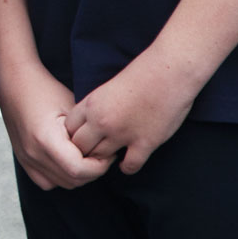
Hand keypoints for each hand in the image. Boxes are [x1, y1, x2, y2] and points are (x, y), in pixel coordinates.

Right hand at [0, 67, 113, 189]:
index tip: (107, 153)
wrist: (14, 80)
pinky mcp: (23, 158)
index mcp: (45, 139)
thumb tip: (104, 152)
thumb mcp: (71, 107)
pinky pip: (46, 182)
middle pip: (72, 180)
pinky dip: (60, 176)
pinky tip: (67, 161)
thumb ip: (87, 134)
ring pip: (62, 184)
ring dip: (78, 175)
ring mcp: (26, 158)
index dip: (99, 166)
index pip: (79, 170)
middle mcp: (33, 153)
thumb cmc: (45, 88)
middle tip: (101, 153)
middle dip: (92, 171)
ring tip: (86, 156)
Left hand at [65, 54, 198, 175]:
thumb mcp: (107, 88)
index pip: (68, 129)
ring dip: (105, 159)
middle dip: (85, 151)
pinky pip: (129, 166)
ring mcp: (123, 133)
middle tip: (95, 151)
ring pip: (101, 158)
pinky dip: (127, 167)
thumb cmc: (141, 74)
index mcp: (91, 104)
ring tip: (111, 156)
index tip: (83, 137)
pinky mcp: (145, 142)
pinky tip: (128, 161)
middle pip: (80, 147)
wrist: (169, 71)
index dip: (74, 135)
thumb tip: (89, 123)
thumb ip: (96, 106)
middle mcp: (103, 121)